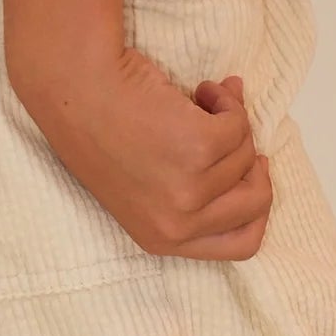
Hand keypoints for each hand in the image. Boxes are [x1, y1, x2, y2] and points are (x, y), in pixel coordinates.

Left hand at [14, 47, 272, 261]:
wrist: (79, 89)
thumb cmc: (104, 128)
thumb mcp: (144, 184)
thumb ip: (194, 187)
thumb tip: (248, 151)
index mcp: (162, 239)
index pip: (239, 246)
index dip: (254, 207)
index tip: (250, 173)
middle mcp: (177, 225)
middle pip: (256, 205)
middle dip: (252, 162)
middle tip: (231, 131)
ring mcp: (189, 191)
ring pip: (246, 156)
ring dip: (230, 122)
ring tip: (197, 102)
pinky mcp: (199, 150)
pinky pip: (238, 125)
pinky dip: (225, 101)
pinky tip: (200, 90)